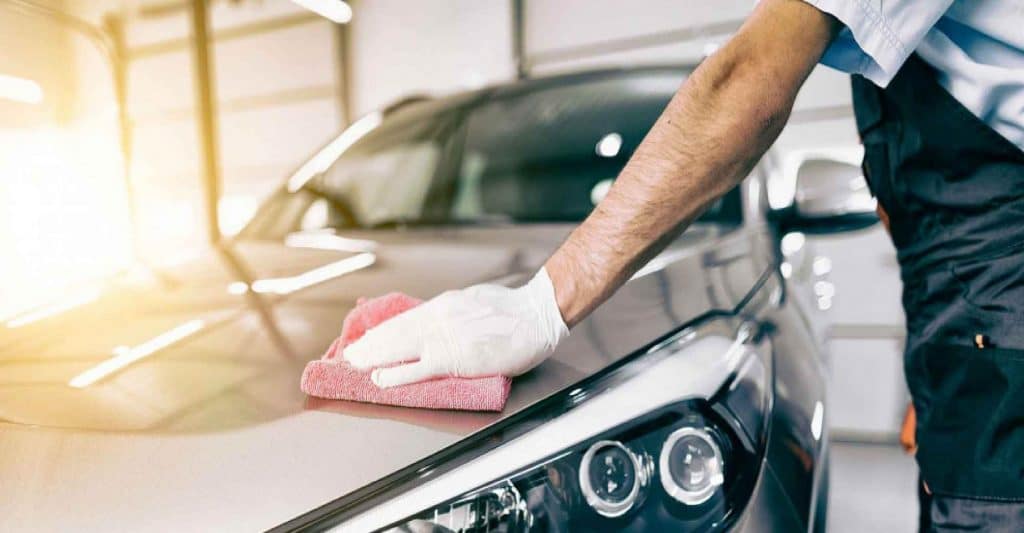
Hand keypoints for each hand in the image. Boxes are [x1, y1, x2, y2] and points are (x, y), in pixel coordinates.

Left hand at [343, 268, 568, 387]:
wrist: (535, 316)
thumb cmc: (513, 310)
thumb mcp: (474, 301)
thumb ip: (454, 312)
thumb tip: (440, 319)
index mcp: (444, 306)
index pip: (405, 319)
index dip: (383, 331)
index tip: (368, 338)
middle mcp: (438, 319)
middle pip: (396, 333)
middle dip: (370, 345)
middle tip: (350, 354)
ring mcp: (444, 338)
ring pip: (398, 348)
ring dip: (373, 358)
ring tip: (354, 365)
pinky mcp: (453, 359)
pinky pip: (417, 369)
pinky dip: (396, 374)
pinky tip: (380, 378)